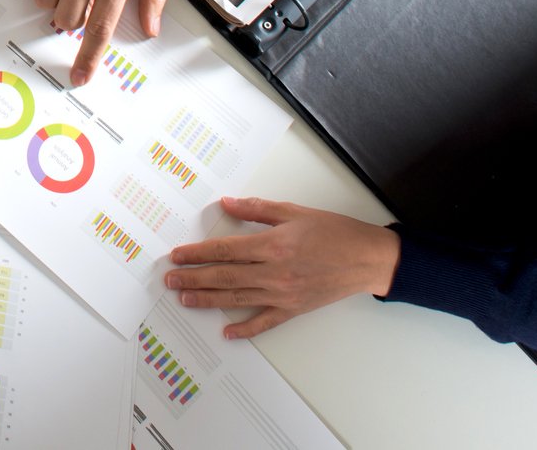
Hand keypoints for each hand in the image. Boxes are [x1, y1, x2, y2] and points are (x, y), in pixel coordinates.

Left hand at [167, 197, 400, 338]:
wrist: (366, 259)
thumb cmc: (334, 233)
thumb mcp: (294, 212)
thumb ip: (258, 209)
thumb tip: (228, 203)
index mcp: (273, 245)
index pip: (225, 250)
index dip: (198, 253)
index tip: (178, 255)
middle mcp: (274, 273)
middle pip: (224, 277)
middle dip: (193, 278)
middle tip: (170, 279)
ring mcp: (283, 295)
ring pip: (237, 299)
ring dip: (207, 299)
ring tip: (185, 298)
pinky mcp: (293, 309)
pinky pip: (264, 322)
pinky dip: (245, 329)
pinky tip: (227, 332)